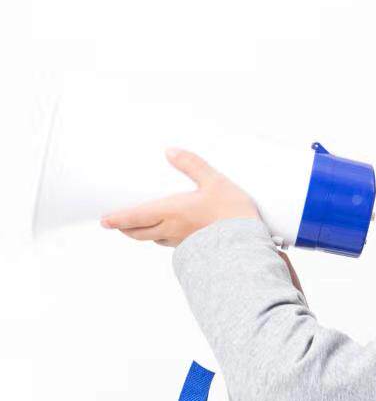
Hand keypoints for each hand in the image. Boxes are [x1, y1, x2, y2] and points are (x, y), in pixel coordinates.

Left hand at [100, 148, 258, 246]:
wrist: (246, 242)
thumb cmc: (231, 212)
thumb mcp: (214, 182)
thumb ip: (192, 165)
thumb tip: (171, 151)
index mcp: (170, 211)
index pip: (134, 217)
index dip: (117, 219)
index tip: (104, 220)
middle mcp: (171, 229)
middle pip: (139, 233)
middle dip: (125, 228)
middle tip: (117, 224)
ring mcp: (182, 241)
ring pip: (154, 239)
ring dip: (143, 234)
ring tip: (141, 227)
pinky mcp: (194, 248)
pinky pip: (171, 244)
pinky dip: (162, 238)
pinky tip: (170, 233)